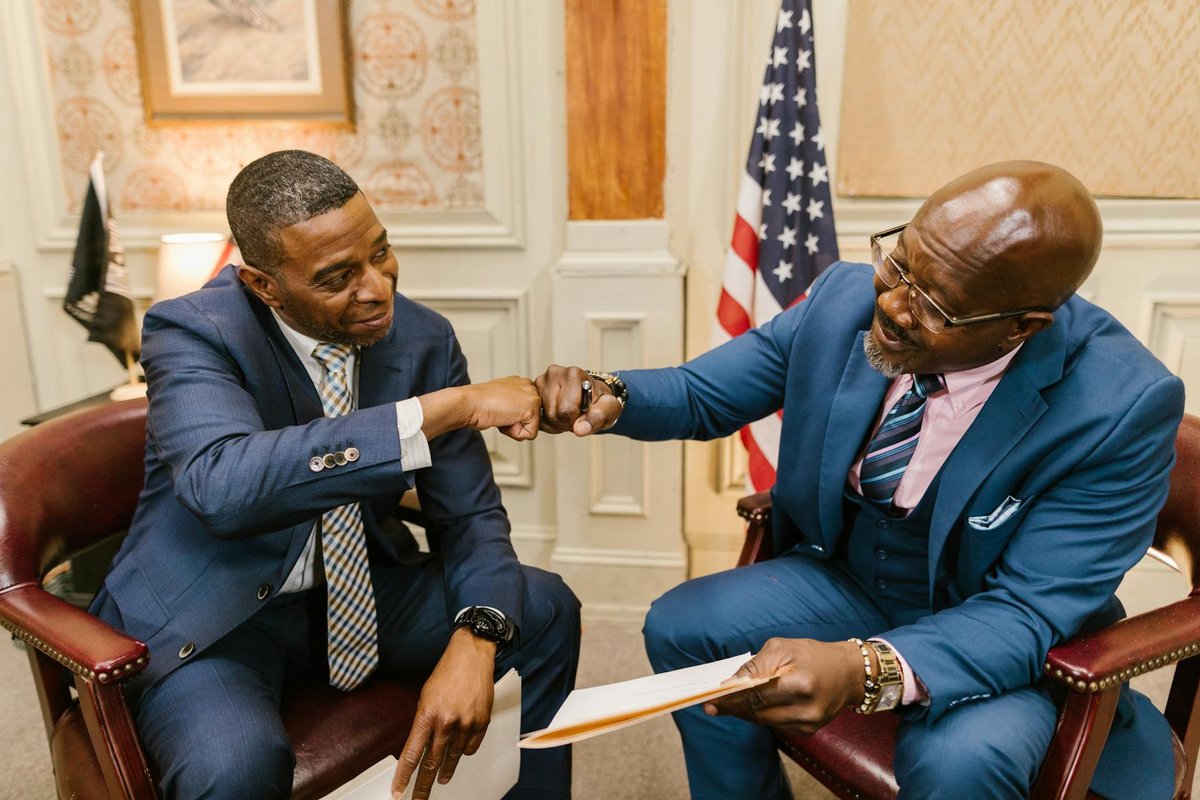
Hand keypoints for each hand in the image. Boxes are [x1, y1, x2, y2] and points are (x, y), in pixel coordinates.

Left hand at [392, 627, 496, 799]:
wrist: (472, 655)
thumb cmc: (447, 671)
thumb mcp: (425, 696)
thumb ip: (423, 721)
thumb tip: (421, 744)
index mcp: (427, 714)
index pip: (411, 754)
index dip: (404, 777)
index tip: (398, 791)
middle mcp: (447, 722)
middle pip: (432, 764)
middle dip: (423, 785)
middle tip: (417, 799)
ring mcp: (466, 724)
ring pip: (452, 759)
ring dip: (444, 773)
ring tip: (440, 781)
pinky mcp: (481, 723)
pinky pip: (470, 748)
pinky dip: (463, 752)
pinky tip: (459, 752)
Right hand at [420, 376, 540, 441]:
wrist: (469, 403)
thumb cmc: (478, 404)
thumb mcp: (500, 400)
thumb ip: (512, 406)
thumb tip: (518, 417)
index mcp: (521, 383)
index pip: (528, 412)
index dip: (512, 418)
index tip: (498, 408)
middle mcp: (529, 386)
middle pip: (532, 420)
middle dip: (515, 423)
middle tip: (499, 412)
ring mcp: (533, 396)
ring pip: (531, 427)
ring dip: (514, 428)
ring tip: (501, 414)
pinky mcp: (533, 408)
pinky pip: (530, 434)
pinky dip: (514, 433)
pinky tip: (503, 419)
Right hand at [534, 364, 622, 435]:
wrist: (591, 395)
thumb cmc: (600, 401)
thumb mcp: (609, 409)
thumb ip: (598, 417)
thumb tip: (580, 429)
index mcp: (574, 374)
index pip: (566, 410)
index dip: (575, 420)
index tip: (584, 415)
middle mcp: (555, 373)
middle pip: (553, 413)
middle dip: (565, 421)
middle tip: (576, 416)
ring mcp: (542, 380)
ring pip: (543, 415)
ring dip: (556, 422)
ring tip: (568, 414)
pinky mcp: (534, 389)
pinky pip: (536, 415)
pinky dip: (547, 420)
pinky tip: (558, 414)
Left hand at [703, 639, 865, 734]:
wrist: (848, 673)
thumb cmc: (812, 655)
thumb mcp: (782, 648)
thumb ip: (755, 667)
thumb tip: (729, 684)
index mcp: (800, 684)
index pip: (757, 697)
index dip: (731, 700)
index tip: (710, 703)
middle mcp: (806, 709)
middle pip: (758, 713)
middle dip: (734, 708)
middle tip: (712, 705)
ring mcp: (808, 724)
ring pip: (764, 721)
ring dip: (745, 712)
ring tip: (730, 702)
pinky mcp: (808, 731)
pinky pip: (775, 725)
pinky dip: (761, 715)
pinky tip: (753, 705)